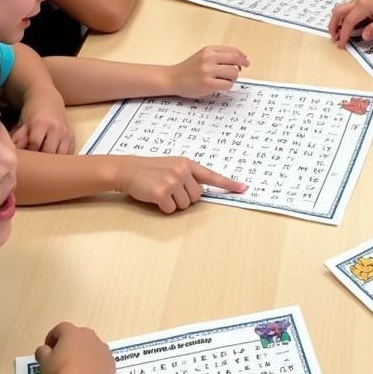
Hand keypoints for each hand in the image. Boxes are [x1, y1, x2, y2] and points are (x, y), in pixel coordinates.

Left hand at [12, 91, 74, 153]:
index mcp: (42, 123)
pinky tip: (54, 155)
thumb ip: (19, 137)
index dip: (29, 151)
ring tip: (45, 158)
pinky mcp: (73, 137)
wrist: (48, 100)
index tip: (26, 153)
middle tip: (35, 158)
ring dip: (52, 159)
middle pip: (49, 151)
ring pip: (61, 155)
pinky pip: (69, 153)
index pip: (35, 144)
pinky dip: (62, 157)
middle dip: (41, 157)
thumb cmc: (33, 112)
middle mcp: (56, 128)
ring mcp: (66, 133)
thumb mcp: (23, 122)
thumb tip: (16, 152)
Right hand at [35, 321, 115, 373]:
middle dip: (70, 345)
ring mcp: (103, 349)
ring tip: (76, 370)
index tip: (48, 348)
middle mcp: (90, 336)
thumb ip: (42, 352)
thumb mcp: (44, 361)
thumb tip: (43, 350)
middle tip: (62, 358)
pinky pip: (102, 361)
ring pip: (92, 348)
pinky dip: (95, 366)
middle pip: (79, 336)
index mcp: (72, 332)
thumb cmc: (60, 370)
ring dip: (85, 355)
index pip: (60, 329)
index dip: (52, 337)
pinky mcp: (111, 363)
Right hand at [115, 155, 246, 212]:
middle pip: (197, 197)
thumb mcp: (173, 165)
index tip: (243, 188)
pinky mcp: (162, 193)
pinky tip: (155, 198)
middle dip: (185, 197)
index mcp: (187, 163)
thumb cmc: (151, 170)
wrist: (128, 169)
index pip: (212, 176)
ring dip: (174, 203)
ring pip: (186, 205)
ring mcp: (172, 181)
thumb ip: (189, 175)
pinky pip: (172, 210)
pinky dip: (164, 208)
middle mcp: (182, 171)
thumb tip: (202, 193)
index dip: (228, 184)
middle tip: (170, 188)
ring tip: (161, 191)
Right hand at [167, 46, 249, 97]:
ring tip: (224, 80)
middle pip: (235, 60)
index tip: (245, 61)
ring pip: (233, 73)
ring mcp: (208, 71)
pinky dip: (227, 86)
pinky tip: (220, 86)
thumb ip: (218, 56)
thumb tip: (239, 61)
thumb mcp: (202, 56)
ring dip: (232, 78)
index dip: (242, 56)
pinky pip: (227, 84)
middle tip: (238, 72)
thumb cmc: (188, 69)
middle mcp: (208, 58)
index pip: (232, 50)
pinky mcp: (208, 84)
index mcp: (208, 50)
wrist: (172, 79)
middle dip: (240, 67)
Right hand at [328, 0, 372, 47]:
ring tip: (339, 34)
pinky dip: (346, 18)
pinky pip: (350, 8)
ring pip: (343, 9)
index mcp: (364, 4)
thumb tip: (363, 36)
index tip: (341, 44)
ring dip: (338, 21)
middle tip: (334, 38)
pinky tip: (350, 27)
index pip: (348, 21)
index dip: (343, 34)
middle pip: (339, 12)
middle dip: (333, 25)